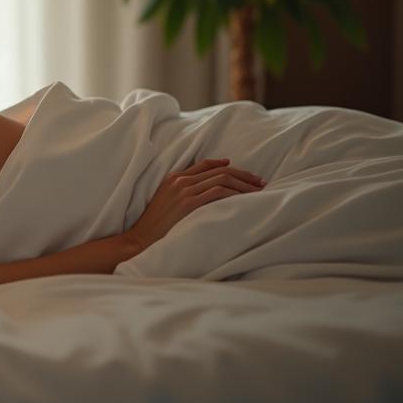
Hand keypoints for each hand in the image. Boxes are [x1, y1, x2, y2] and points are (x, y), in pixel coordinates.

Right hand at [128, 158, 265, 250]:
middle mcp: (180, 180)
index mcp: (174, 177)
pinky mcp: (189, 203)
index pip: (206, 164)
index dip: (228, 166)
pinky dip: (235, 192)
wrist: (141, 238)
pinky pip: (218, 191)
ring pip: (222, 179)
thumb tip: (209, 195)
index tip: (245, 174)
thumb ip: (184, 193)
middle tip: (261, 182)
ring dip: (244, 184)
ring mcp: (184, 190)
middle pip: (219, 170)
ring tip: (258, 191)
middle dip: (244, 175)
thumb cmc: (156, 226)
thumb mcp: (167, 202)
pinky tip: (245, 198)